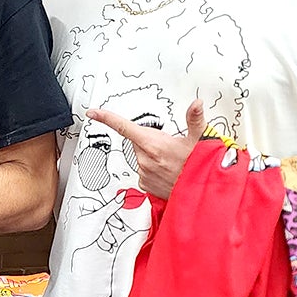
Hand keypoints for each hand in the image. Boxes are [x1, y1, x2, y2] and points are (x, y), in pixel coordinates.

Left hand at [87, 98, 205, 198]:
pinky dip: (154, 168)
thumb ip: (195, 119)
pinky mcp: (145, 184)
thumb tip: (196, 104)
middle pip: (138, 141)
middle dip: (151, 140)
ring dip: (154, 155)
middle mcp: (144, 160)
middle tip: (170, 146)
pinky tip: (168, 170)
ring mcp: (143, 173)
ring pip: (142, 156)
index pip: (124, 127)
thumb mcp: (201, 139)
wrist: (203, 192)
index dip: (107, 118)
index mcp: (153, 145)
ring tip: (173, 160)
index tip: (93, 113)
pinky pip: (145, 170)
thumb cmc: (201, 167)